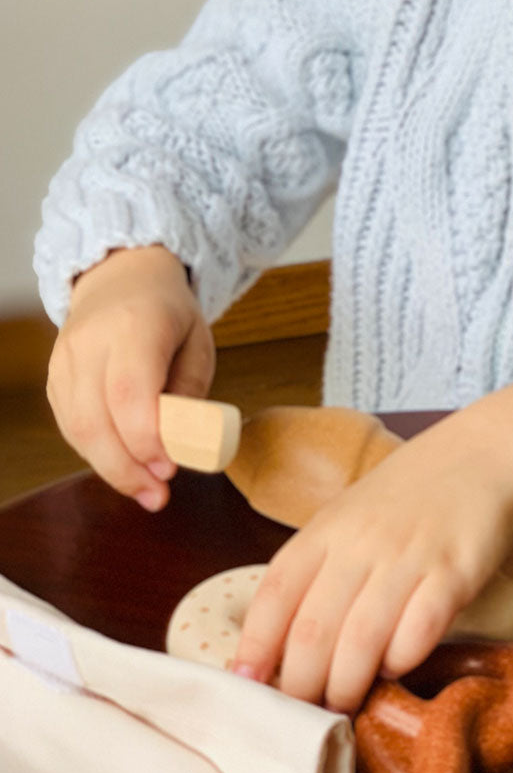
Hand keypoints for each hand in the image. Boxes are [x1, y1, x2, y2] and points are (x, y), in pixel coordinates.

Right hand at [47, 246, 213, 511]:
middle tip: (158, 495)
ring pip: (76, 427)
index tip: (171, 468)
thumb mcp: (198, 344)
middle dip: (126, 467)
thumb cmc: (169, 314)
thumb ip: (190, 392)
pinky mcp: (55, 377)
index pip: (128, 393)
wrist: (121, 277)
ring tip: (146, 491)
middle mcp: (89, 342)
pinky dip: (96, 452)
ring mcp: (64, 360)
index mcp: (134, 327)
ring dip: (110, 468)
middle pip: (94, 419)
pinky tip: (124, 467)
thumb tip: (182, 444)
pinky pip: (70, 424)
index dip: (146, 439)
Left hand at [234, 371, 512, 711]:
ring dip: (346, 686)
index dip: (254, 647)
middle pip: (312, 631)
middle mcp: (359, 544)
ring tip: (344, 705)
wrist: (481, 455)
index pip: (274, 595)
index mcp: (326, 530)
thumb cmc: (410, 495)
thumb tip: (283, 643)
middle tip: (304, 713)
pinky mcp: (454, 572)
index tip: (246, 687)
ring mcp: (407, 558)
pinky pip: (418, 631)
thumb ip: (320, 569)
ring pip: (360, 641)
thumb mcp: (350, 518)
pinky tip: (396, 666)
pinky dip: (400, 660)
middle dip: (300, 686)